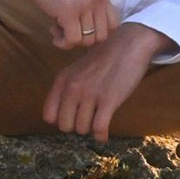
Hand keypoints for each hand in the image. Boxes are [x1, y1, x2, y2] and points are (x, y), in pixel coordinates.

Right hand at [0, 0, 119, 48]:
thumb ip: (87, 5)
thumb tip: (86, 32)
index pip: (114, 25)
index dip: (98, 32)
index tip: (82, 29)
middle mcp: (98, 0)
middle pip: (102, 36)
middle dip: (84, 40)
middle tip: (68, 30)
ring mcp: (84, 6)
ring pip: (87, 41)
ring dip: (71, 41)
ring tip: (58, 29)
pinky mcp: (69, 12)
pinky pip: (73, 40)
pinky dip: (62, 42)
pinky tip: (52, 31)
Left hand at [42, 23, 170, 141]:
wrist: (130, 43)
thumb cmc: (105, 56)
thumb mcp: (78, 68)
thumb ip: (68, 87)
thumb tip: (64, 114)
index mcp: (63, 80)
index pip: (49, 115)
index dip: (61, 119)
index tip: (73, 116)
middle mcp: (73, 88)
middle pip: (65, 126)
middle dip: (77, 126)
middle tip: (88, 119)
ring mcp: (90, 94)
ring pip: (82, 129)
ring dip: (91, 128)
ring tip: (98, 120)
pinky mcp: (109, 100)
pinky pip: (99, 128)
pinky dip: (101, 135)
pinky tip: (104, 134)